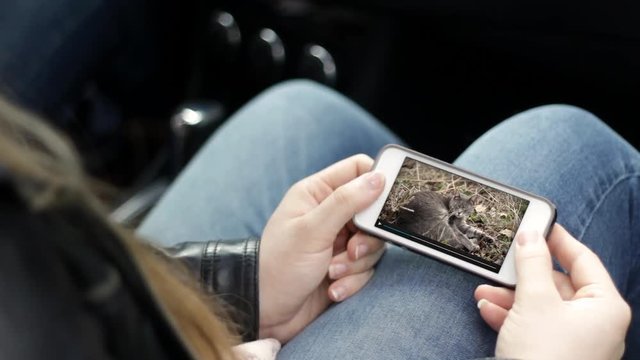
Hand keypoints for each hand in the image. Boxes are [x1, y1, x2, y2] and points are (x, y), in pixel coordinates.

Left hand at [259, 154, 386, 341]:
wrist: (266, 313)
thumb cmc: (278, 266)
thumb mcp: (312, 230)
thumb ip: (346, 202)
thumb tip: (378, 178)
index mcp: (317, 193)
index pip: (357, 170)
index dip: (376, 181)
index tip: (383, 204)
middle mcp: (329, 214)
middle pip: (372, 211)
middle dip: (366, 236)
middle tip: (351, 249)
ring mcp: (338, 241)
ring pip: (372, 243)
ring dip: (356, 262)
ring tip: (332, 272)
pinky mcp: (344, 266)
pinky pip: (366, 268)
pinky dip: (353, 280)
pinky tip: (332, 288)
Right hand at [475, 224, 630, 358]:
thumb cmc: (546, 358)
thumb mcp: (534, 302)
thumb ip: (532, 264)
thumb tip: (530, 235)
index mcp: (604, 306)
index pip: (583, 260)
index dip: (558, 240)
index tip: (537, 224)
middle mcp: (595, 324)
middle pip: (557, 284)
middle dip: (523, 276)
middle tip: (501, 262)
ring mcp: (575, 342)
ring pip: (541, 306)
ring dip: (510, 297)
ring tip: (484, 291)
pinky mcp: (554, 355)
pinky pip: (534, 327)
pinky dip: (511, 317)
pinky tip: (488, 311)